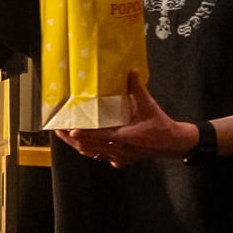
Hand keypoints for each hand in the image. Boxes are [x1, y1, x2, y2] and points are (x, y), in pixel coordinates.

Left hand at [55, 74, 197, 167]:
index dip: (83, 134)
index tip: (69, 130)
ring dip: (79, 146)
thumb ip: (137, 89)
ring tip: (67, 138)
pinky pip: (102, 157)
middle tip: (59, 132)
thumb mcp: (149, 105)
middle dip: (73, 139)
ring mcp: (119, 157)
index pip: (98, 136)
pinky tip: (86, 146)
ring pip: (93, 154)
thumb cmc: (160, 125)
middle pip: (90, 147)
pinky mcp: (122, 161)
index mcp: (123, 136)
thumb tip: (130, 72)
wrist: (172, 143)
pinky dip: (92, 151)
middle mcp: (118, 150)